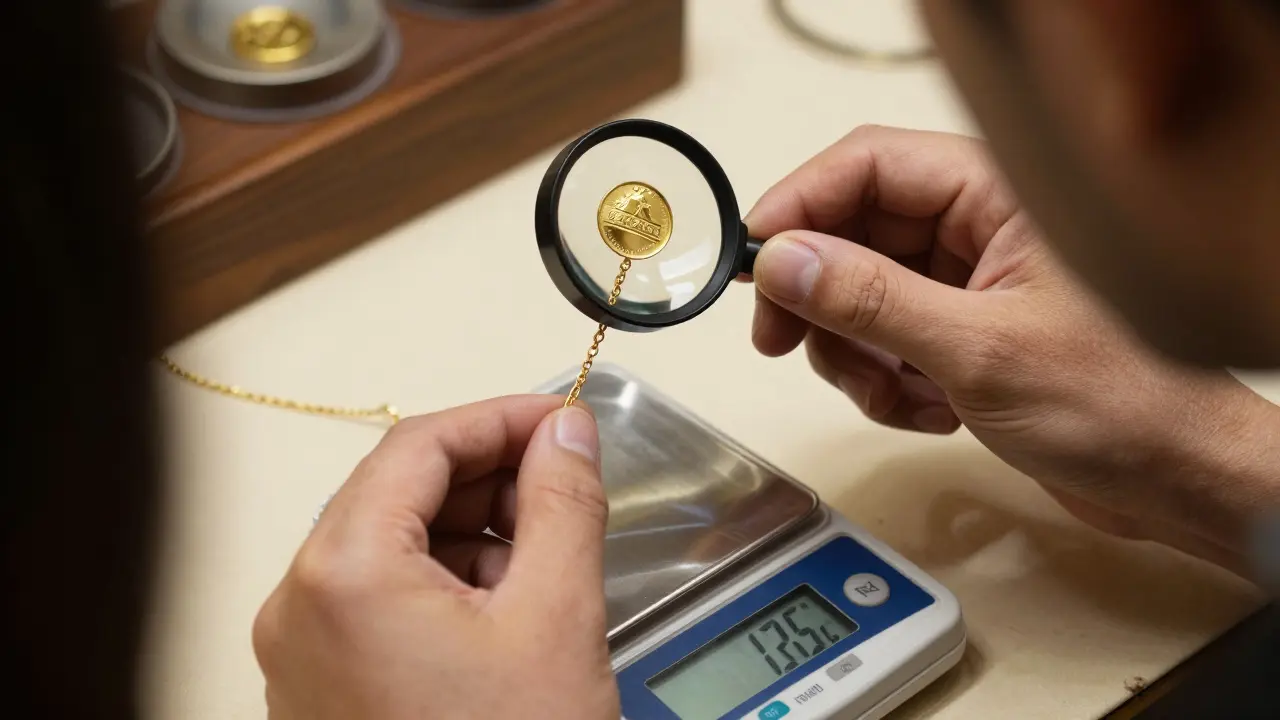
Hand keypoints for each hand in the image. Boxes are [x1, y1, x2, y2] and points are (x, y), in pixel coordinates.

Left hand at [252, 396, 619, 719]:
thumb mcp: (556, 616)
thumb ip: (563, 502)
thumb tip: (565, 432)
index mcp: (343, 574)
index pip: (418, 446)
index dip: (499, 418)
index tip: (559, 417)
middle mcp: (300, 608)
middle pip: (397, 493)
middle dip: (489, 478)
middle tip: (564, 479)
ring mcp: (304, 654)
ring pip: (391, 548)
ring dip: (472, 534)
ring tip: (547, 557)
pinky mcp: (324, 690)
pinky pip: (381, 602)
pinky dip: (446, 585)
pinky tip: (508, 608)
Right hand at [746, 125, 1279, 577]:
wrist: (1175, 478)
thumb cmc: (1122, 404)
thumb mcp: (978, 351)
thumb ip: (872, 300)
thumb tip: (784, 260)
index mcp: (998, 195)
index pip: (869, 164)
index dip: (801, 204)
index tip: (755, 255)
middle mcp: (978, 228)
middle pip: (852, 232)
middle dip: (817, 295)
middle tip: (780, 340)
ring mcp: (967, 282)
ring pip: (858, 294)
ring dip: (854, 354)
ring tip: (892, 398)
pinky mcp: (960, 331)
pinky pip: (883, 341)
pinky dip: (885, 382)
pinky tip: (929, 413)